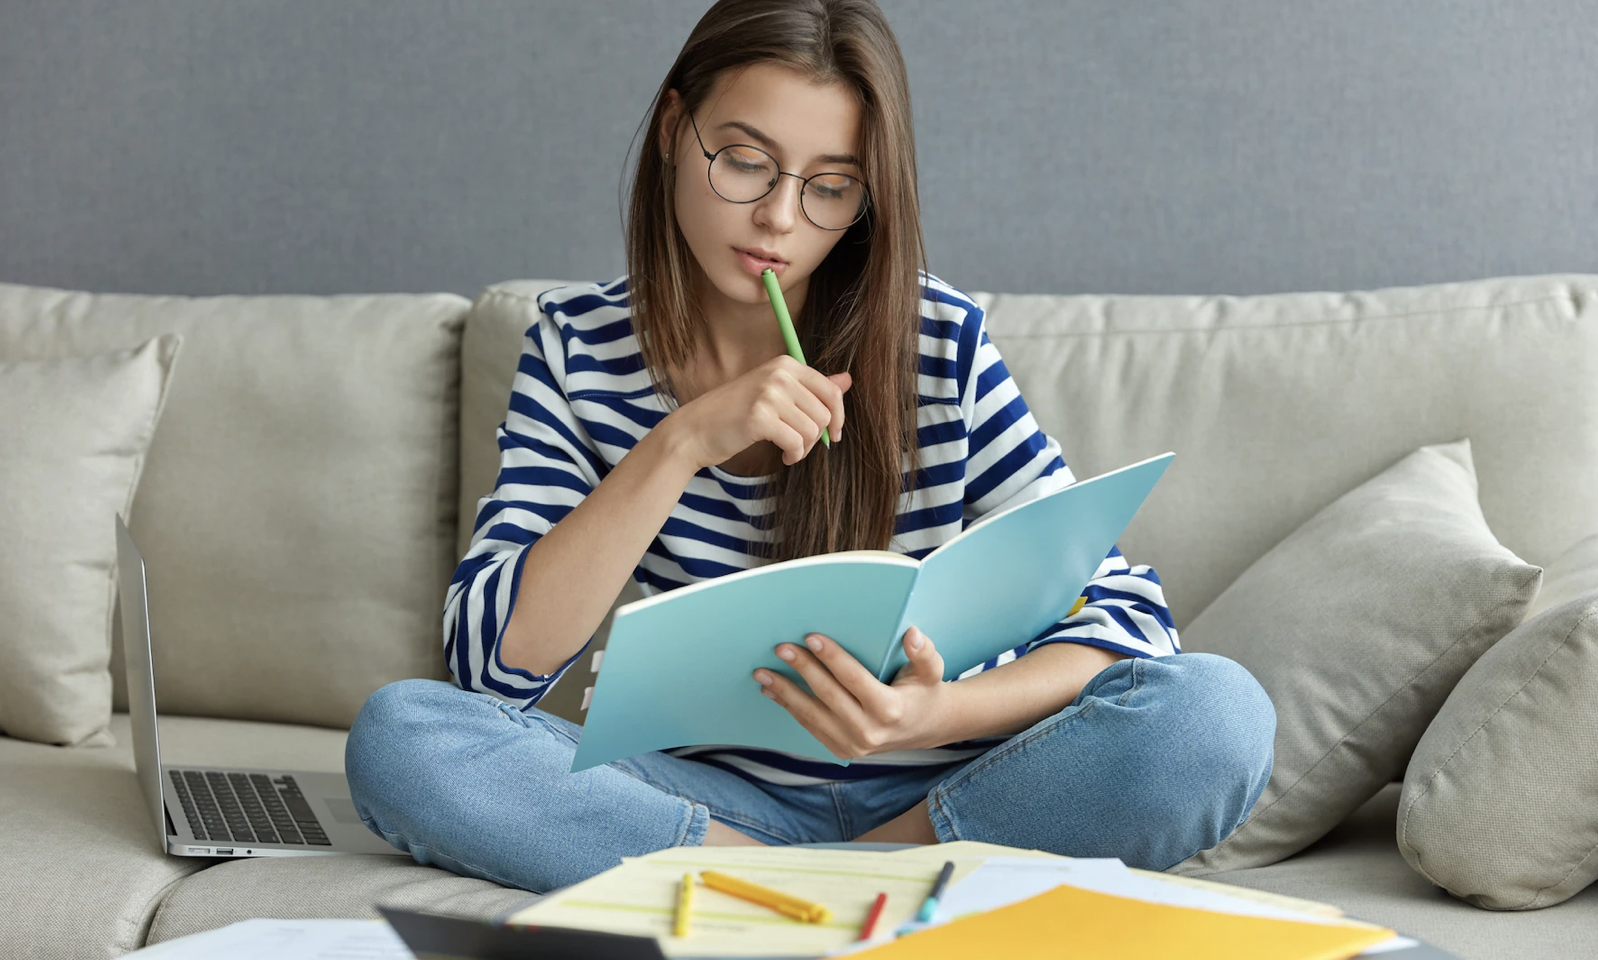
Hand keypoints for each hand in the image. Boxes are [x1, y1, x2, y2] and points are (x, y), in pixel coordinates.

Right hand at [663, 355, 848, 469]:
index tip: (834, 434)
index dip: (838, 417)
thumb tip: (847, 379)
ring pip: (812, 431)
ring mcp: (768, 394)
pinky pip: (796, 443)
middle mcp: (779, 374)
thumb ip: (811, 388)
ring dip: (804, 449)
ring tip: (788, 451)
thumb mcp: (775, 394)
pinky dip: (794, 455)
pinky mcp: (760, 417)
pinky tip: (783, 457)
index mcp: (785, 364)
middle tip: (799, 446)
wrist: (694, 430)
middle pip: (824, 414)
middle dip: (817, 437)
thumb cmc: (735, 414)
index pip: (831, 391)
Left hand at [753, 626, 951, 758]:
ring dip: (785, 692)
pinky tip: (773, 691)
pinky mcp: (841, 749)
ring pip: (812, 715)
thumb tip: (912, 634)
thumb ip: (924, 653)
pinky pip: (810, 726)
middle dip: (802, 669)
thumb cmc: (924, 692)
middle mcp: (869, 731)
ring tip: (763, 672)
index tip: (811, 637)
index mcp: (890, 709)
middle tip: (781, 648)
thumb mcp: (932, 671)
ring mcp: (853, 744)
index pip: (854, 679)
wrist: (925, 728)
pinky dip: (789, 708)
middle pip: (827, 695)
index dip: (832, 657)